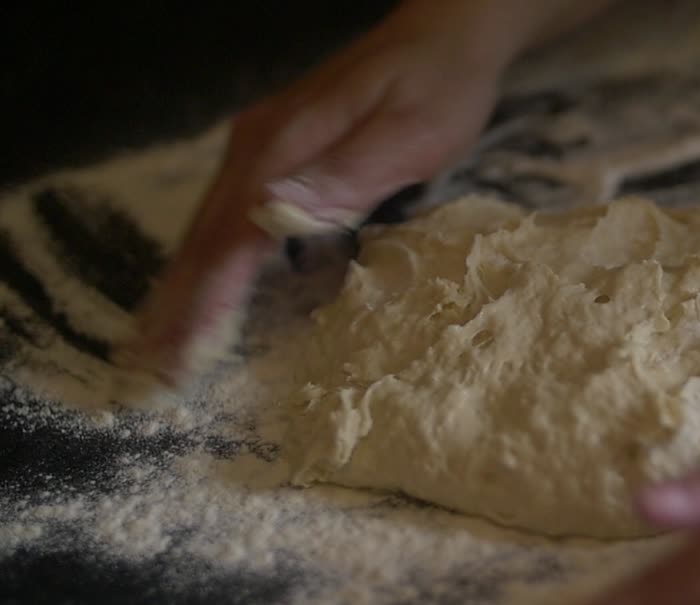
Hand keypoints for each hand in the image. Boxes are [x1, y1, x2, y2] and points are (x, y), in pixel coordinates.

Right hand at [122, 0, 521, 383]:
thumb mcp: (409, 132)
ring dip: (185, 290)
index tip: (185, 353)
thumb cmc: (438, 88)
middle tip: (154, 370)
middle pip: (205, 239)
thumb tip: (277, 211)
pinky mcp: (275, 156)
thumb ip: (349, 173)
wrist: (443, 37)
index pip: (233, 238)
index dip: (208, 300)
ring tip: (162, 347)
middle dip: (178, 306)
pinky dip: (210, 265)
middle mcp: (258, 149)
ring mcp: (261, 150)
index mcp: (284, 147)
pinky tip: (203, 294)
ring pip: (209, 231)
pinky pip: (230, 220)